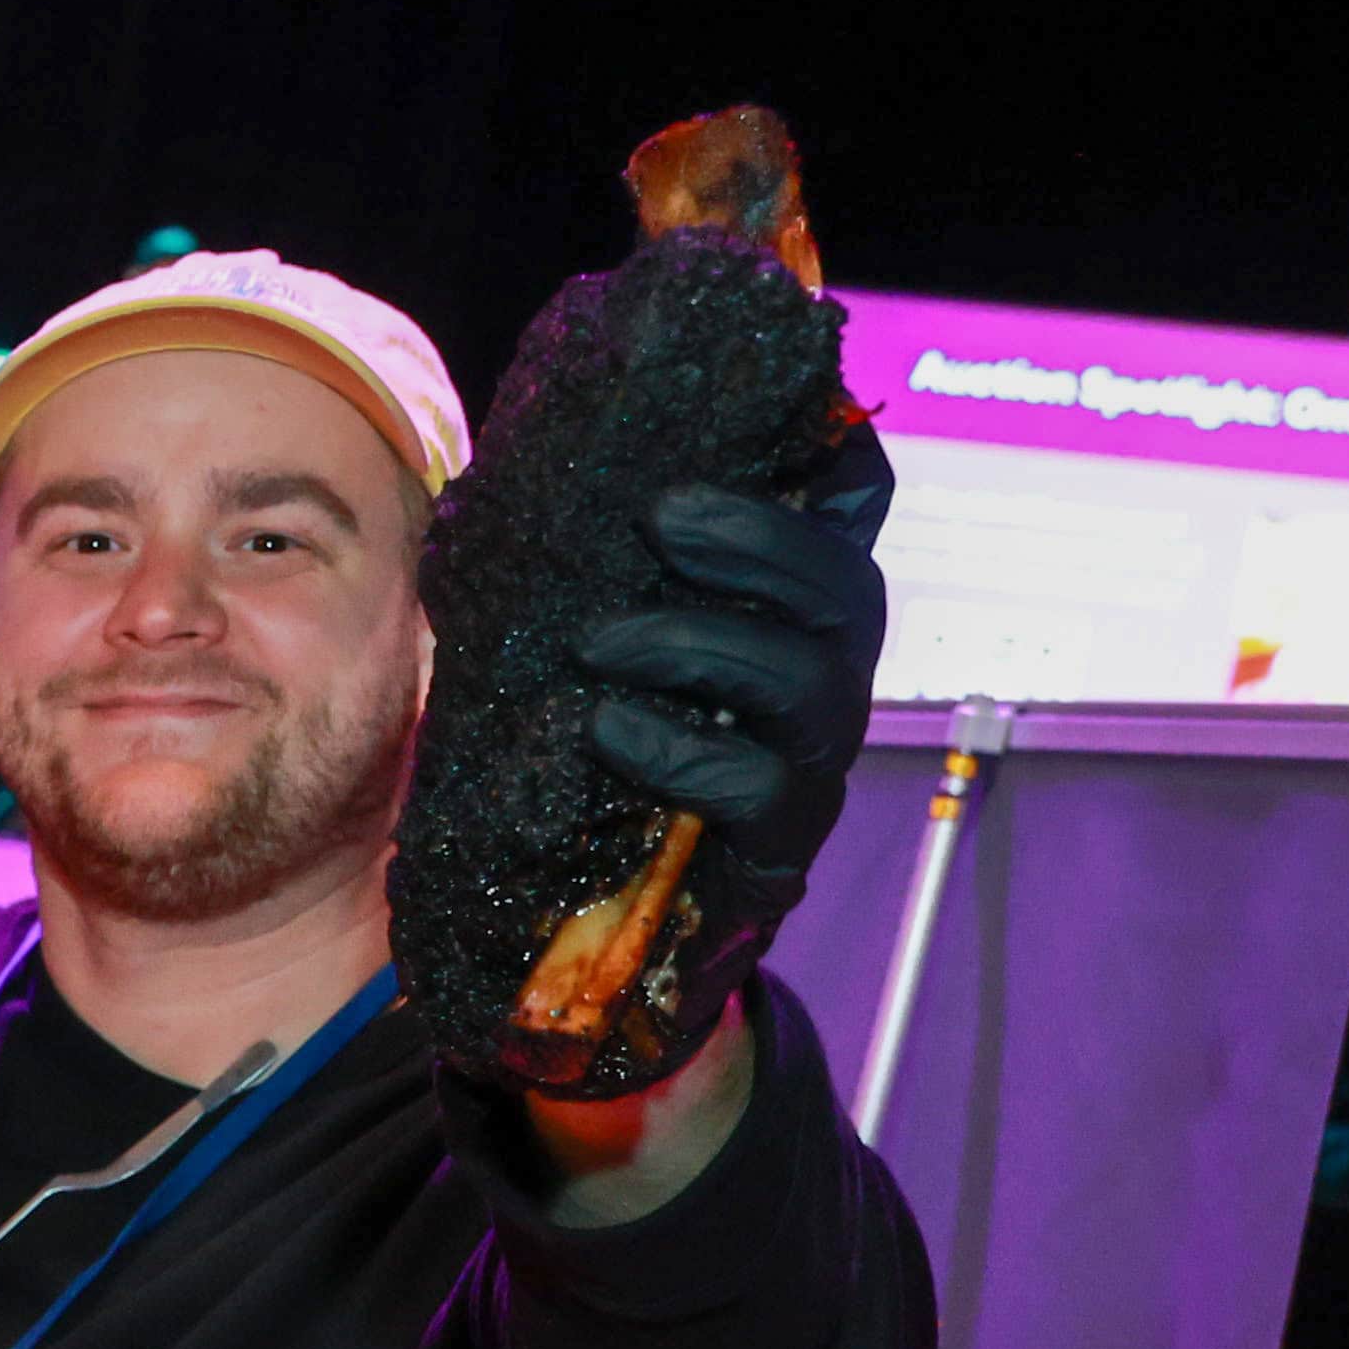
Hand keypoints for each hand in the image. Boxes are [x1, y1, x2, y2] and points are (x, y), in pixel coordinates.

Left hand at [576, 430, 893, 918]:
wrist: (593, 934)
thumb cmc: (583, 764)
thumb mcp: (574, 650)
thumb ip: (573, 575)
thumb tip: (496, 483)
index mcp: (781, 617)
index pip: (852, 517)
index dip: (840, 456)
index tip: (786, 414)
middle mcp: (819, 681)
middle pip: (847, 589)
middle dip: (760, 540)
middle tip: (659, 517)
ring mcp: (809, 767)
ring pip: (808, 682)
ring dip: (699, 644)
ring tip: (596, 642)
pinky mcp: (780, 852)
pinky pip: (759, 788)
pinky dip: (678, 752)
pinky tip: (606, 730)